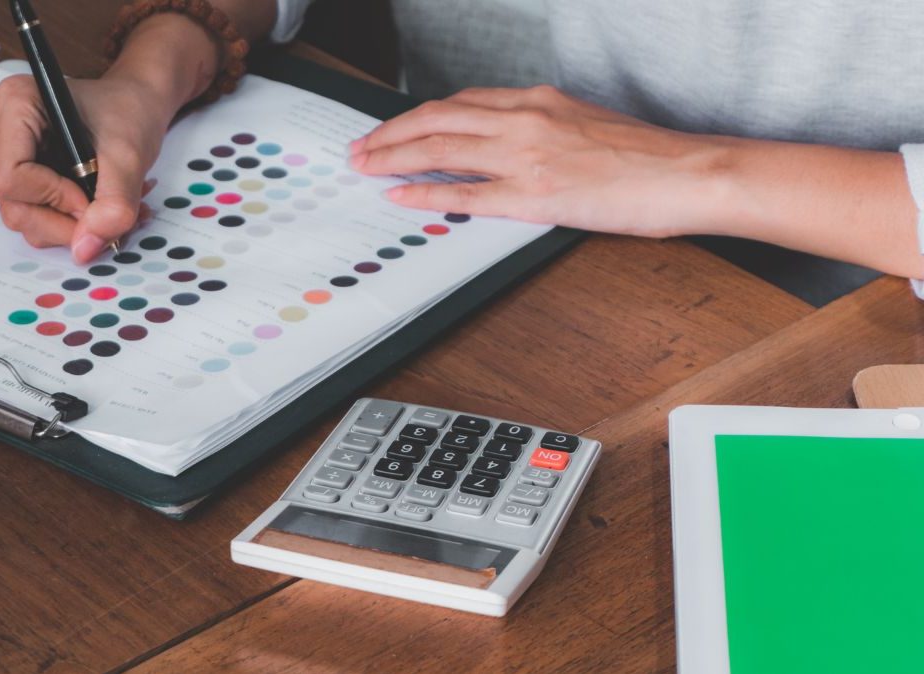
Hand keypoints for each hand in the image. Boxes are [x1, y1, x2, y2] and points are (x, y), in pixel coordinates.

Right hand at [0, 73, 171, 261]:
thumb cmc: (127, 114)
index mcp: (16, 104)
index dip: (53, 199)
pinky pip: (34, 215)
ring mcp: (2, 154)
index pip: (11, 178)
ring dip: (75, 224)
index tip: (89, 200)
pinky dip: (71, 221)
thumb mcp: (130, 158)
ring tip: (111, 203)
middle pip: (14, 205)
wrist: (134, 108)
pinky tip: (98, 204)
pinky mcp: (16, 176)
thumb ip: (113, 204)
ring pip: (24, 217)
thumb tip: (86, 247)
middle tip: (110, 210)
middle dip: (68, 221)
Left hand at [349, 85, 732, 236]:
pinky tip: (400, 195)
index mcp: (539, 101)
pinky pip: (465, 193)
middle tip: (361, 147)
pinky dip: (426, 193)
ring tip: (365, 167)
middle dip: (390, 133)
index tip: (395, 127)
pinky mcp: (534, 195)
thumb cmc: (648, 156)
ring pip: (441, 149)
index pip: (461, 102)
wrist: (688, 172)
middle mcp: (526, 120)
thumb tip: (514, 146)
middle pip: (437, 119)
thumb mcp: (588, 125)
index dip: (418, 115)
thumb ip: (545, 129)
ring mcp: (526, 156)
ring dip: (394, 157)